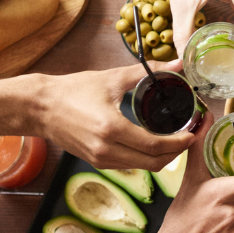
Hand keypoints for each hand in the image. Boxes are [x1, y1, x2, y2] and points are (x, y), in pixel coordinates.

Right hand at [32, 66, 195, 169]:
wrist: (40, 107)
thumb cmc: (73, 91)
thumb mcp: (112, 78)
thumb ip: (148, 71)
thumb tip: (178, 65)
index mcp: (112, 129)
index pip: (155, 146)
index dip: (180, 143)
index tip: (193, 133)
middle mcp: (106, 150)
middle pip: (154, 163)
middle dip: (177, 153)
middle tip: (189, 137)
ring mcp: (101, 160)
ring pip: (143, 167)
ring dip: (163, 157)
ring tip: (176, 139)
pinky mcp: (96, 162)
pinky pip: (130, 165)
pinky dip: (146, 158)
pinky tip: (154, 143)